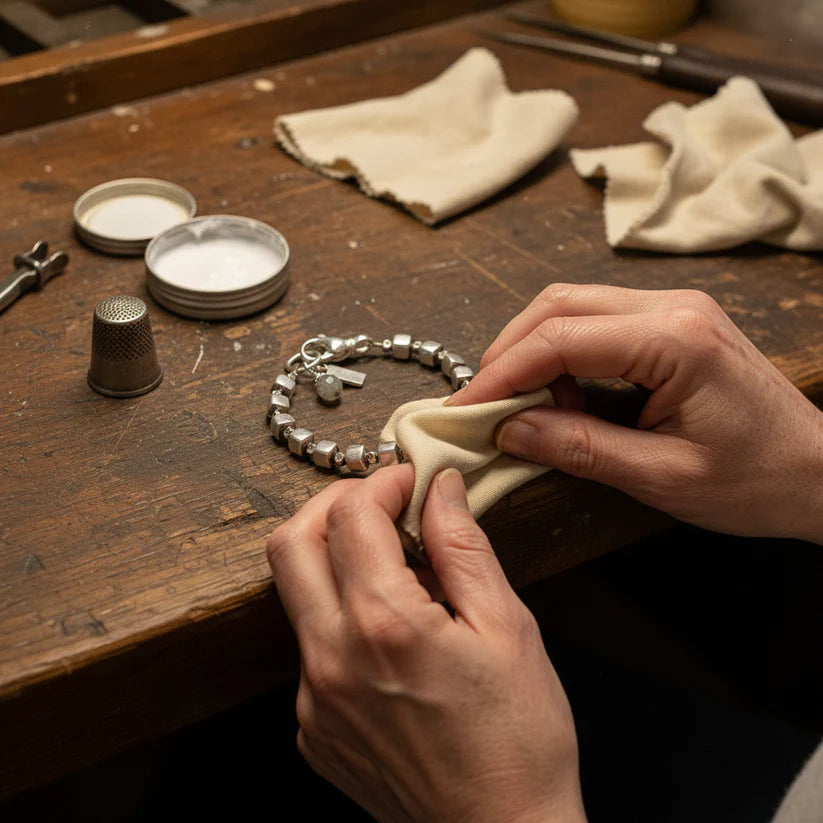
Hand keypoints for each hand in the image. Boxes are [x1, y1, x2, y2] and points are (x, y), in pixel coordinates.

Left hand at [267, 464, 585, 822]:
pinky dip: (344, 620)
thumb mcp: (507, 628)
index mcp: (383, 626)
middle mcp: (330, 661)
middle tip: (380, 505)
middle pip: (291, 544)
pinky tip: (394, 639)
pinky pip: (312, 648)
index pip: (350, 516)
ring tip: (402, 577)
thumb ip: (463, 546)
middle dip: (332, 506)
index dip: (381, 482)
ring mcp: (313, 700)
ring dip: (339, 563)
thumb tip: (441, 488)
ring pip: (299, 596)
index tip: (411, 480)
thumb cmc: (518, 740)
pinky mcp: (313, 729)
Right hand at [449, 283, 822, 543]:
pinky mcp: (672, 324)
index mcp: (676, 339)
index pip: (560, 338)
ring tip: (520, 408)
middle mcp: (674, 307)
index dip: (501, 373)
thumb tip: (508, 431)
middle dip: (508, 353)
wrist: (821, 474)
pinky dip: (561, 355)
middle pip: (559, 305)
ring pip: (572, 307)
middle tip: (480, 405)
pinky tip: (560, 397)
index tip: (466, 409)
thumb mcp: (662, 477)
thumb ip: (580, 448)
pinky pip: (596, 323)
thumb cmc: (758, 481)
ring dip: (532, 353)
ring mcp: (674, 309)